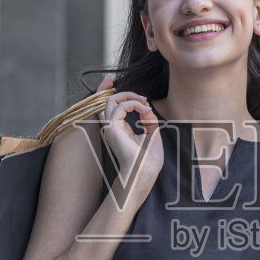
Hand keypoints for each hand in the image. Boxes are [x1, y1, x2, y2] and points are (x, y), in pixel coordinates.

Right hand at [99, 81, 162, 195]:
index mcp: (120, 128)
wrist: (146, 170)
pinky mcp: (113, 128)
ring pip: (111, 100)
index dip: (115, 96)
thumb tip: (146, 106)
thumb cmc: (149, 158)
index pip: (111, 108)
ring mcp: (111, 128)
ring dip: (130, 97)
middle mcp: (113, 127)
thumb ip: (148, 118)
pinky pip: (120, 107)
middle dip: (124, 92)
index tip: (129, 89)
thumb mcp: (152, 132)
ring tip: (145, 103)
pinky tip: (144, 110)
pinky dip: (134, 104)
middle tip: (143, 98)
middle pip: (108, 101)